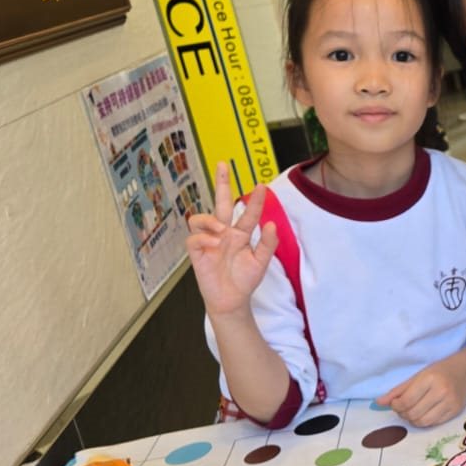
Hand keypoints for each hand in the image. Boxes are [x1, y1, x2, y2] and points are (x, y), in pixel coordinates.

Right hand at [186, 162, 277, 317]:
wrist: (232, 301)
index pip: (248, 212)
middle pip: (221, 203)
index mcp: (241, 234)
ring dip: (211, 220)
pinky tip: (213, 245)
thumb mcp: (261, 263)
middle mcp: (224, 233)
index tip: (263, 186)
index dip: (255, 200)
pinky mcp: (197, 251)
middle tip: (223, 164)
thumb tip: (270, 222)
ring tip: (222, 230)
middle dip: (222, 183)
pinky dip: (204, 237)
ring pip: (202, 217)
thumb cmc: (244, 280)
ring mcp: (209, 240)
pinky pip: (195, 237)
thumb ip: (267, 244)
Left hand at [377, 359, 465, 427]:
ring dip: (412, 419)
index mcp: (430, 379)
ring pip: (422, 422)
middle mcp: (441, 391)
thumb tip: (379, 403)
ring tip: (412, 411)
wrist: (465, 370)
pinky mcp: (455, 412)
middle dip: (403, 413)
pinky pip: (433, 424)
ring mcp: (450, 403)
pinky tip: (424, 412)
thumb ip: (398, 390)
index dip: (396, 405)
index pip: (406, 401)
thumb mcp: (417, 376)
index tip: (395, 403)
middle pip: (413, 413)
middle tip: (402, 408)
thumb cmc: (439, 371)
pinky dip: (424, 421)